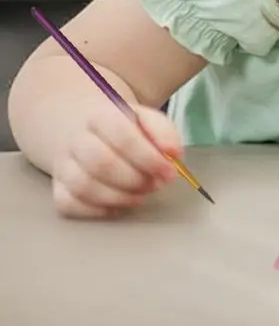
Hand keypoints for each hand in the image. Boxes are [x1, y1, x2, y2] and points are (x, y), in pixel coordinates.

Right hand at [52, 102, 182, 218]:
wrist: (86, 127)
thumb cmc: (125, 127)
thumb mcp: (147, 120)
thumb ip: (165, 133)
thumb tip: (174, 155)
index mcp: (101, 115)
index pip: (123, 136)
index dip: (148, 158)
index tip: (169, 172)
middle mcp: (77, 139)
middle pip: (101, 163)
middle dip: (135, 179)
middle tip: (156, 184)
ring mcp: (63, 164)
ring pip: (84, 186)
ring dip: (120, 197)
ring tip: (142, 194)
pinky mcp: (57, 187)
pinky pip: (68, 204)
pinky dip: (96, 210)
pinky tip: (118, 205)